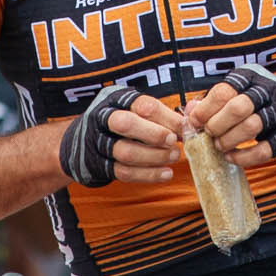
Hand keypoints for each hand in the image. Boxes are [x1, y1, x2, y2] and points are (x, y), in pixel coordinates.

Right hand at [59, 86, 183, 186]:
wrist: (84, 141)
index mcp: (117, 99)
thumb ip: (163, 114)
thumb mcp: (137, 109)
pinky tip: (166, 174)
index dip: (166, 117)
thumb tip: (191, 120)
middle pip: (125, 124)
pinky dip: (148, 175)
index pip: (142, 105)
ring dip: (154, 157)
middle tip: (172, 141)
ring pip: (125, 151)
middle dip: (153, 134)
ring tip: (173, 156)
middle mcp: (104, 119)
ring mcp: (99, 143)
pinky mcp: (100, 165)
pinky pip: (124, 172)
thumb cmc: (123, 122)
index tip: (183, 127)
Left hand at [185, 64, 275, 168]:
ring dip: (229, 140)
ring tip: (219, 146)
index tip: (195, 122)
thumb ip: (214, 100)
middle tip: (209, 133)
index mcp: (251, 77)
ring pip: (251, 127)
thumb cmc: (262, 101)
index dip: (205, 109)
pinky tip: (231, 157)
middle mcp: (267, 92)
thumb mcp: (240, 91)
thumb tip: (190, 110)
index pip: (224, 91)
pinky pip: (263, 150)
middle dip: (217, 124)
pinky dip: (243, 157)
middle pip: (238, 107)